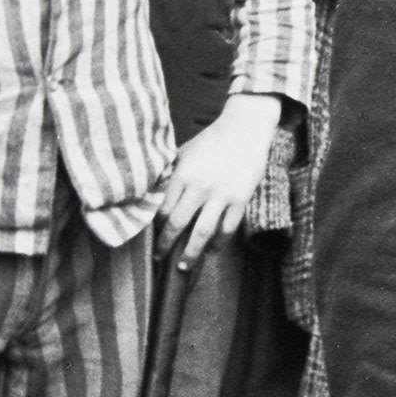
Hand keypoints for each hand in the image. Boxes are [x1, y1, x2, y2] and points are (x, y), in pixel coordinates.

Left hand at [157, 94, 282, 270]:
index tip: (150, 240)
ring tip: (184, 267)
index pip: (162, 210)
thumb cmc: (211, 139)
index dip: (155, 229)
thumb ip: (170, 175)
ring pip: (203, 232)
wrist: (245, 129)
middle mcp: (200, 188)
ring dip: (192, 253)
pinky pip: (228, 228)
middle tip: (160, 258)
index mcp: (182, 176)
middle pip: (179, 225)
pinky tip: (213, 251)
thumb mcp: (183, 153)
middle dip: (167, 245)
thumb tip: (154, 196)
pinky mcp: (240, 199)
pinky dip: (219, 243)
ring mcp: (221, 195)